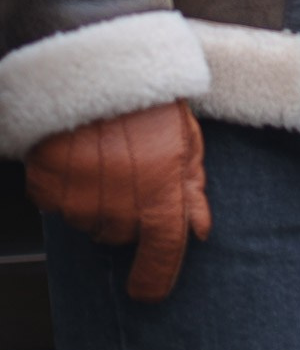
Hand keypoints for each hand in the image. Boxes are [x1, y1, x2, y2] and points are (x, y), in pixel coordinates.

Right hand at [25, 99, 210, 300]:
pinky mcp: (49, 185)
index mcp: (162, 185)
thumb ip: (193, 182)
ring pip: (90, 220)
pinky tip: (78, 156)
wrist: (96, 59)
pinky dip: (66, 187)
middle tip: (129, 170)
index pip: (163, 249)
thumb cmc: (147, 90)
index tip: (149, 291)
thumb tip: (199, 227)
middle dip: (128, 211)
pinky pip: (57, 204)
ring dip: (97, 199)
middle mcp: (121, 199)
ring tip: (104, 155)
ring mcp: (82, 195)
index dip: (157, 277)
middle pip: (122, 232)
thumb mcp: (185, 131)